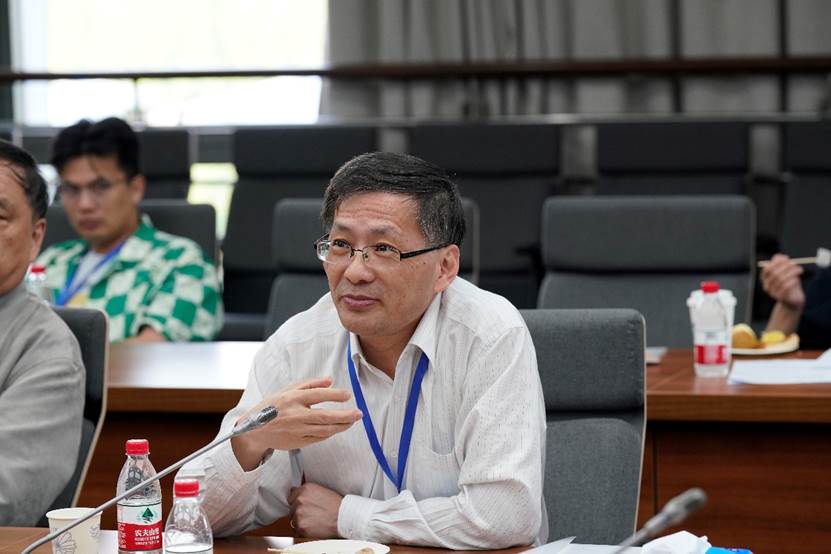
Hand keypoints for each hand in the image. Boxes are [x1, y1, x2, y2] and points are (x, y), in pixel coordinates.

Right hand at [232, 377, 361, 470]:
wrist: (254, 431)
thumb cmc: (272, 407)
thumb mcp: (287, 390)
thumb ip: (309, 384)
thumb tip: (330, 380)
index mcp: (292, 399)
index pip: (318, 395)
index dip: (335, 395)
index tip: (348, 395)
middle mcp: (295, 415)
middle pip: (325, 416)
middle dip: (345, 415)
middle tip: (359, 413)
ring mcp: (297, 431)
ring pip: (325, 430)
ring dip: (341, 426)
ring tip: (352, 421)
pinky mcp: (298, 443)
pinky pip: (319, 438)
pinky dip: (330, 433)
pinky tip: (337, 428)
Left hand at [289, 483, 342, 537]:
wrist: (343, 518)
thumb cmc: (336, 505)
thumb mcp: (321, 491)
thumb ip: (307, 492)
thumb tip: (295, 492)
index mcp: (305, 488)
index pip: (292, 495)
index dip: (298, 502)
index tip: (305, 506)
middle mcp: (300, 499)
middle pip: (291, 508)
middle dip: (299, 512)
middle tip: (312, 514)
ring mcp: (299, 513)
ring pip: (293, 519)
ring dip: (301, 521)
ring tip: (314, 521)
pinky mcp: (301, 526)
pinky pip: (296, 530)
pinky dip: (303, 530)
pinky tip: (313, 527)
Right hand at [761, 254, 805, 308]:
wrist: (792, 301)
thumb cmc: (789, 284)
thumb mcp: (786, 273)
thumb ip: (782, 264)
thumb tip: (780, 256)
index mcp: (765, 279)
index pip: (767, 269)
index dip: (777, 262)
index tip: (787, 258)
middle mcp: (767, 286)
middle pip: (774, 274)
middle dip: (786, 266)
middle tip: (795, 263)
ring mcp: (773, 293)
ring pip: (781, 280)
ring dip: (792, 273)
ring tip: (800, 270)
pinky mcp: (781, 298)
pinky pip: (785, 288)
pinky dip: (792, 282)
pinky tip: (797, 280)